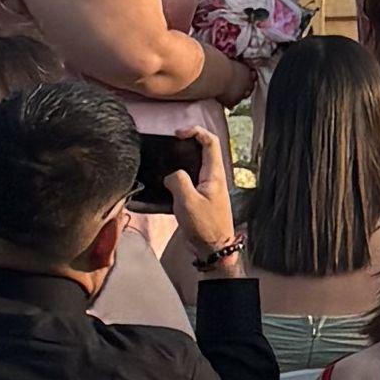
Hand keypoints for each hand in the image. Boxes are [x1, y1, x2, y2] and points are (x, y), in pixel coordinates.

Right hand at [167, 129, 240, 268]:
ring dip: (180, 161)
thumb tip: (172, 175)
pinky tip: (165, 182)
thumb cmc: (204, 225)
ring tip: (164, 162)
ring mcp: (207, 188)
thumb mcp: (187, 201)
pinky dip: (178, 177)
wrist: (213, 248)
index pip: (211, 141)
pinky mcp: (200, 198)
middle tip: (169, 146)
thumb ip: (178, 181)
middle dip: (187, 144)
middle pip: (203, 150)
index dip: (196, 131)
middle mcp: (213, 177)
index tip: (178, 134)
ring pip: (194, 166)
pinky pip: (189, 181)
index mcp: (215, 174)